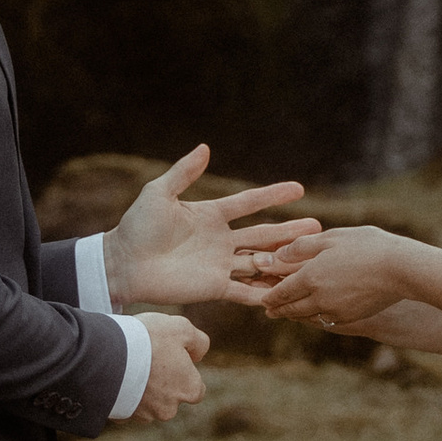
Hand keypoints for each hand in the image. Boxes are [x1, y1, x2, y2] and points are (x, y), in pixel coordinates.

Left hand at [105, 144, 320, 308]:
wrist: (123, 263)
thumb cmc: (137, 226)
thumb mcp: (159, 193)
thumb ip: (183, 173)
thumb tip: (205, 147)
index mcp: (210, 215)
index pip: (248, 203)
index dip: (272, 195)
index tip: (298, 189)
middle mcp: (220, 240)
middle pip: (262, 234)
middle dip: (289, 231)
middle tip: (317, 227)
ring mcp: (219, 264)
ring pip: (259, 262)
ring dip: (283, 260)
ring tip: (310, 259)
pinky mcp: (214, 287)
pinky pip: (244, 290)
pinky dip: (264, 293)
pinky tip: (286, 292)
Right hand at [122, 308, 207, 422]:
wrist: (105, 355)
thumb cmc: (148, 339)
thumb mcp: (181, 328)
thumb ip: (198, 342)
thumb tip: (198, 354)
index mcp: (190, 389)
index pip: (196, 388)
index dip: (185, 372)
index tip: (171, 357)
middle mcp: (169, 408)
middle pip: (170, 396)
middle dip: (162, 382)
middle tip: (147, 358)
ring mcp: (144, 415)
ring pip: (147, 402)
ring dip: (141, 388)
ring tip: (129, 365)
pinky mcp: (121, 416)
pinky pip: (125, 404)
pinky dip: (122, 393)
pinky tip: (116, 375)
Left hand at [251, 226, 416, 334]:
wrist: (402, 269)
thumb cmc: (368, 246)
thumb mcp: (332, 238)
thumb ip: (302, 247)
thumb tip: (277, 255)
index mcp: (311, 276)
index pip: (281, 291)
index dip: (269, 295)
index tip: (261, 297)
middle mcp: (319, 298)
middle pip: (291, 308)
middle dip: (278, 309)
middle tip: (269, 309)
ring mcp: (335, 311)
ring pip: (307, 317)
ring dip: (295, 315)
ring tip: (289, 312)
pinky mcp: (351, 318)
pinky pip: (325, 321)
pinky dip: (315, 318)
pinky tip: (316, 312)